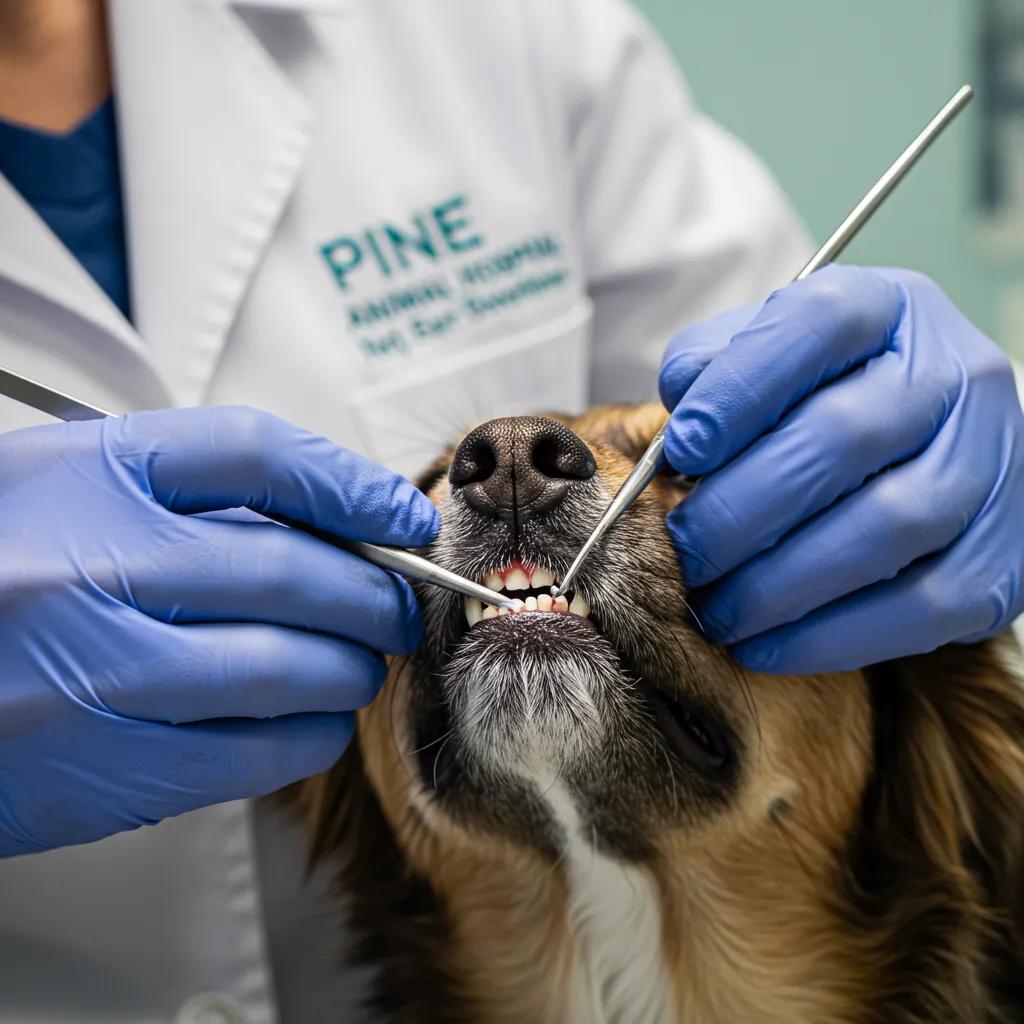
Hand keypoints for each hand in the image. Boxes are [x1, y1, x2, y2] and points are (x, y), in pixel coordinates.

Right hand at [0, 406, 437, 854]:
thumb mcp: (65, 490)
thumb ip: (187, 497)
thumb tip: (333, 528)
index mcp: (86, 475)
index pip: (262, 455)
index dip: (354, 485)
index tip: (402, 515)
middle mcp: (94, 565)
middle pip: (298, 569)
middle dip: (377, 592)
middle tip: (397, 604)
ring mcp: (102, 671)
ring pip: (294, 666)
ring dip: (353, 666)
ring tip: (358, 661)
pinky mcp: (113, 766)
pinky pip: (260, 749)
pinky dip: (313, 732)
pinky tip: (315, 718)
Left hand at [658, 265, 1023, 672]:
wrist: (927, 448)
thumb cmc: (819, 401)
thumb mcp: (768, 358)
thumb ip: (715, 371)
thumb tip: (681, 425)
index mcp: (887, 310)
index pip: (819, 324)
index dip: (741, 389)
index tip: (680, 449)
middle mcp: (953, 375)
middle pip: (845, 436)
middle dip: (743, 507)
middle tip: (684, 549)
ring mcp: (991, 465)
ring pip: (887, 526)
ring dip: (779, 582)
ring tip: (714, 606)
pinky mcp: (1002, 556)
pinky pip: (923, 608)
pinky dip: (831, 636)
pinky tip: (763, 645)